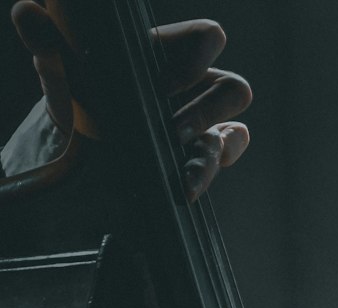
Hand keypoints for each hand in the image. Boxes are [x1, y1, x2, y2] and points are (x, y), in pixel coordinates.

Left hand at [10, 7, 251, 199]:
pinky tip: (183, 184)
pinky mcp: (199, 159)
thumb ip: (45, 41)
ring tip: (177, 165)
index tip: (160, 85)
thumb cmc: (78, 99)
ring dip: (210, 149)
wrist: (78, 150)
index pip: (207, 39)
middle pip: (233, 88)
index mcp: (167, 54)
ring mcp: (201, 127)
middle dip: (204, 110)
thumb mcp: (61, 69)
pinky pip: (223, 162)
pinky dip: (206, 173)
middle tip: (170, 128)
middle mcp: (192, 89)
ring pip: (235, 130)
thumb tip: (27, 13)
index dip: (197, 59)